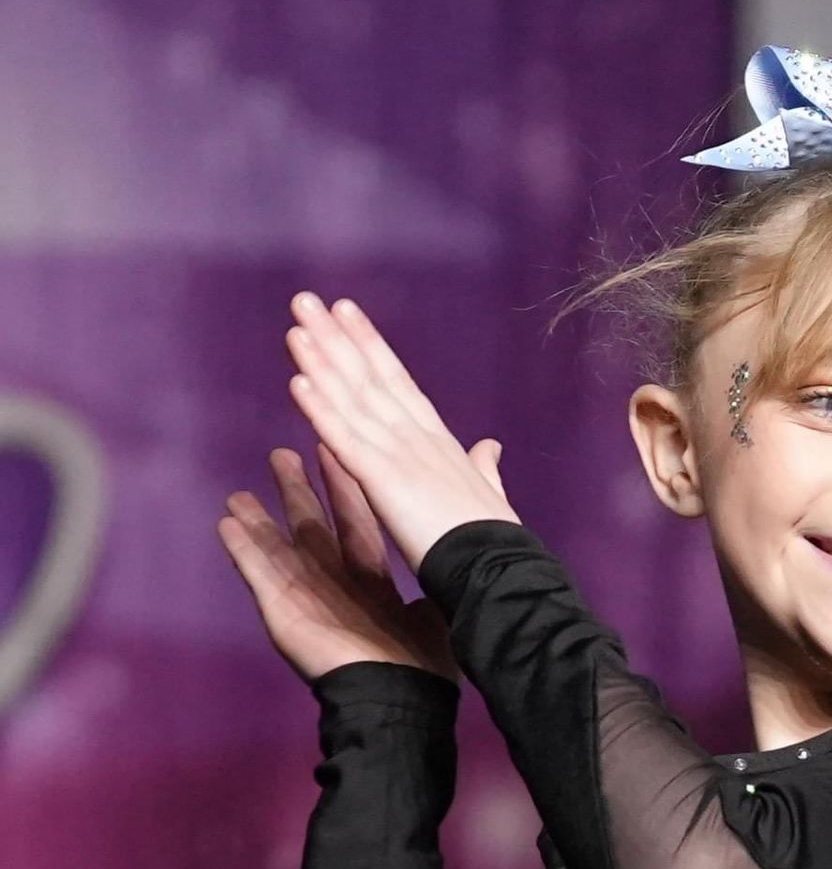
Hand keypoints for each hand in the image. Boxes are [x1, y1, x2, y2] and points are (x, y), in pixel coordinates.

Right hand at [218, 443, 459, 683]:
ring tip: (238, 492)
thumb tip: (463, 552)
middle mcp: (338, 586)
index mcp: (375, 583)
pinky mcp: (284, 617)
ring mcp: (308, 601)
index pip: (356, 524)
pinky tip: (227, 525)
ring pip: (278, 552)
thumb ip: (441, 574)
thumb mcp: (440, 609)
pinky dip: (243, 552)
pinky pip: (259, 578)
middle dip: (297, 493)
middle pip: (311, 529)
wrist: (402, 698)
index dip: (345, 489)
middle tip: (281, 454)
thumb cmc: (426, 663)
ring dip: (259, 522)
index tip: (335, 453)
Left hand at [282, 293, 517, 572]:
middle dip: (339, 338)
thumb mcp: (490, 495)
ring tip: (295, 325)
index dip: (371, 347)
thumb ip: (484, 466)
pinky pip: (347, 439)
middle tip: (306, 299)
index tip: (348, 314)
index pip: (399, 385)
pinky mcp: (385, 479)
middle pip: (371, 379)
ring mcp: (401, 455)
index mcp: (441, 443)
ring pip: (355, 400)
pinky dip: (322, 410)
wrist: (499, 569)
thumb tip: (490, 445)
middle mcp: (418, 439)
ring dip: (322, 361)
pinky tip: (298, 382)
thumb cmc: (496, 542)